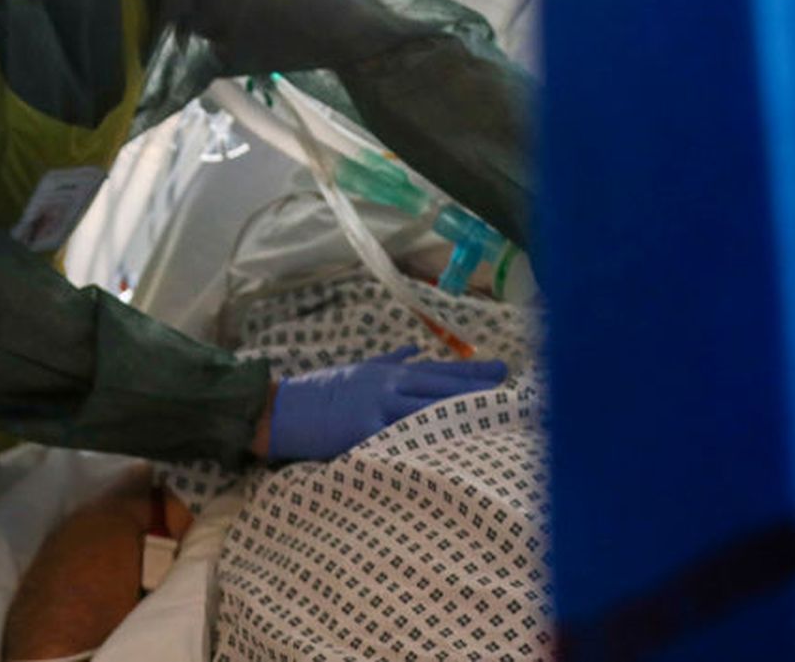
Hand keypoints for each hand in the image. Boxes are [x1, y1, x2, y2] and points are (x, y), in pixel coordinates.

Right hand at [266, 346, 506, 461]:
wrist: (281, 409)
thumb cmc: (320, 392)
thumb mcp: (357, 370)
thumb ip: (388, 361)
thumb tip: (415, 349)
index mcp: (388, 372)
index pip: (439, 371)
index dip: (472, 372)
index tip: (503, 371)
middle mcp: (388, 385)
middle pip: (441, 387)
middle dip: (477, 389)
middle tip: (513, 390)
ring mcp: (376, 407)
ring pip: (428, 409)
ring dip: (460, 412)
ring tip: (492, 415)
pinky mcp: (363, 431)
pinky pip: (399, 436)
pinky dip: (422, 438)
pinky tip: (448, 445)